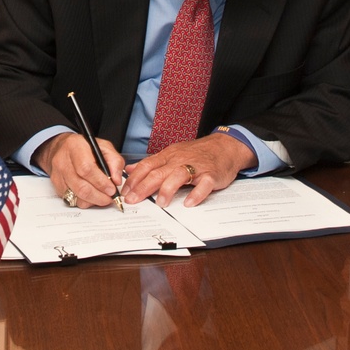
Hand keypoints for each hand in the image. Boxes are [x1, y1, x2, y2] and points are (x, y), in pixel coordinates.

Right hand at [33, 132, 125, 207]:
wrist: (61, 147)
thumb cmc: (84, 147)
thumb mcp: (104, 147)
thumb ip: (114, 162)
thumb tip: (117, 181)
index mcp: (75, 147)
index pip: (86, 169)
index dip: (101, 182)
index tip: (112, 189)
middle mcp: (62, 161)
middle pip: (80, 187)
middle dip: (98, 197)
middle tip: (109, 198)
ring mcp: (57, 174)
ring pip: (76, 196)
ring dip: (92, 201)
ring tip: (102, 197)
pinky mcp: (55, 185)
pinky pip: (71, 200)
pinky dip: (84, 201)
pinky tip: (90, 196)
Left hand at [122, 133, 256, 207]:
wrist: (224, 146)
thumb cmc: (196, 153)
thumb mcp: (171, 154)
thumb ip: (151, 163)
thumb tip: (130, 169)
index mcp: (168, 156)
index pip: (146, 166)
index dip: (134, 179)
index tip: (124, 191)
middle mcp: (179, 160)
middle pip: (158, 172)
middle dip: (143, 187)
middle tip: (133, 200)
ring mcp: (196, 167)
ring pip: (178, 176)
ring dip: (167, 189)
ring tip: (159, 203)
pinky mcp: (211, 175)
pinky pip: (203, 184)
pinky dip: (196, 194)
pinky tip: (188, 203)